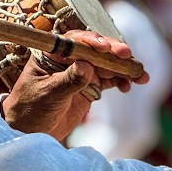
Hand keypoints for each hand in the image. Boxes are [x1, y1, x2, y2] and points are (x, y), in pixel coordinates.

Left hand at [1, 30, 149, 140]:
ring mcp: (82, 70)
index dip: (92, 41)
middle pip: (96, 49)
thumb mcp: (47, 95)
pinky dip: (121, 81)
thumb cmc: (30, 109)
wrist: (31, 130)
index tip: (105, 47)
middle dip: (114, 52)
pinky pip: (110, 79)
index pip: (75, 40)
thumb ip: (67, 81)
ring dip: (124, 68)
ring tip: (141, 75)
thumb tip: (86, 66)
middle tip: (128, 56)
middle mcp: (70, 57)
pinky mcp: (90, 84)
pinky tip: (129, 86)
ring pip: (107, 63)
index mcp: (53, 53)